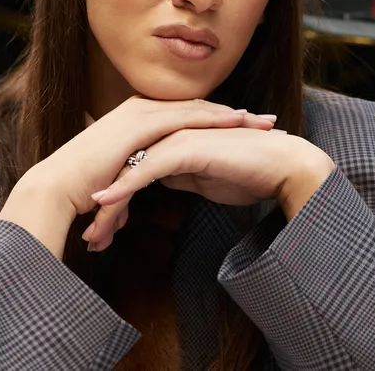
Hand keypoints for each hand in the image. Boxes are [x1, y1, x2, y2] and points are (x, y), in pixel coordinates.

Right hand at [0, 97, 275, 257]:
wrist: (57, 187)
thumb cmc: (83, 187)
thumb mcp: (116, 176)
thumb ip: (130, 177)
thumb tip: (133, 196)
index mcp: (136, 118)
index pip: (185, 116)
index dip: (216, 120)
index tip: (245, 127)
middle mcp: (140, 108)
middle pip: (197, 107)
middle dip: (232, 113)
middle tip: (264, 119)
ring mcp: (140, 113)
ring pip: (196, 108)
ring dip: (230, 113)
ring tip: (260, 120)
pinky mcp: (140, 124)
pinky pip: (184, 118)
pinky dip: (213, 118)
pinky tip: (236, 121)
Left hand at [86, 128, 333, 251]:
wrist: (282, 165)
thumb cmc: (247, 173)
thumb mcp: (202, 178)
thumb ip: (179, 174)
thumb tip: (160, 179)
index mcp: (171, 141)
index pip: (133, 170)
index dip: (116, 200)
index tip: (102, 230)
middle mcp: (168, 135)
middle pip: (126, 170)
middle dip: (107, 207)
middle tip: (92, 238)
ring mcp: (175, 138)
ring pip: (131, 170)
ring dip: (111, 204)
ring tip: (94, 233)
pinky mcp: (184, 147)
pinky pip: (147, 167)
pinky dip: (125, 186)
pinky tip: (106, 201)